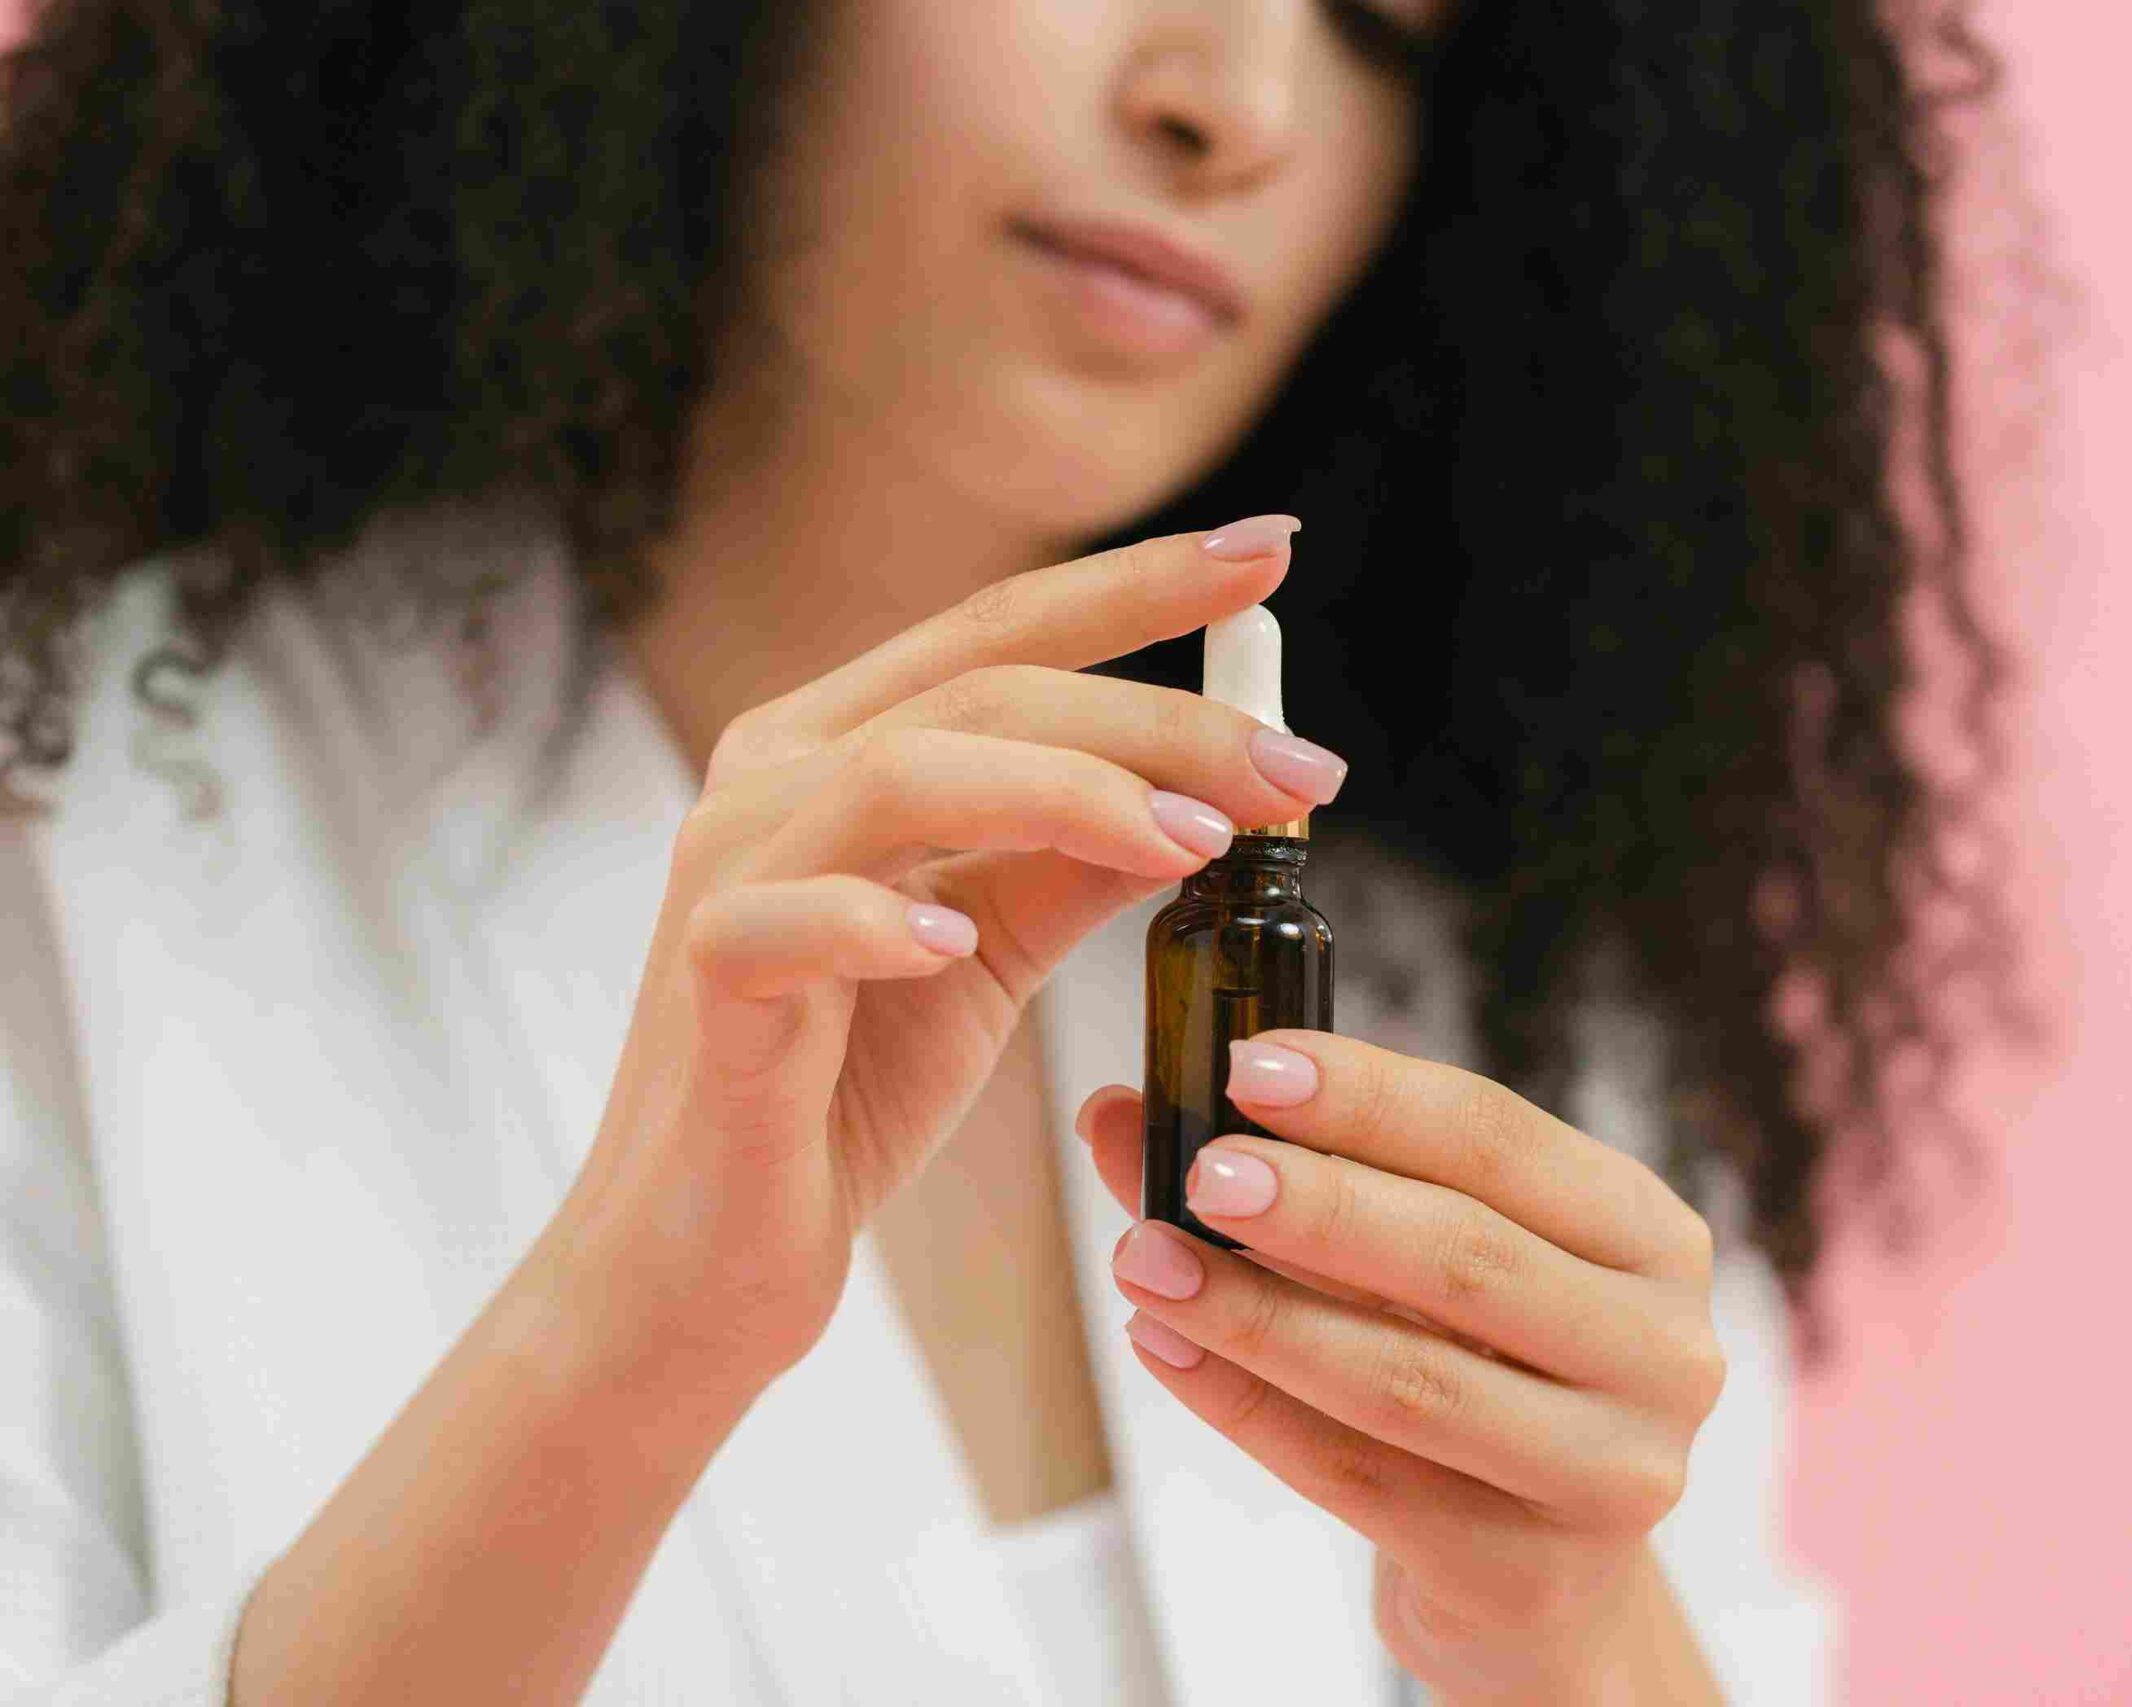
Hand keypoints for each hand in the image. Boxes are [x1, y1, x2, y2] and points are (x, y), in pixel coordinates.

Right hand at [526, 515, 1351, 1402]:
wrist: (704, 1256)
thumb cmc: (843, 1091)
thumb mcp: (989, 952)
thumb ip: (1075, 861)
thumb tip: (1209, 790)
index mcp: (842, 747)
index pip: (1004, 630)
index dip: (1138, 584)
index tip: (1270, 552)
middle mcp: (776, 779)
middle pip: (982, 688)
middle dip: (1159, 715)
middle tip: (1299, 768)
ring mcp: (729, 874)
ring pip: (899, 774)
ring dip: (1064, 796)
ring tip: (1190, 842)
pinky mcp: (706, 986)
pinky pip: (785, 925)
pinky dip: (876, 922)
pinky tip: (954, 944)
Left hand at [1075, 1031, 1726, 1701]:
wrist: (1539, 1579)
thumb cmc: (1479, 1377)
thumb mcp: (1416, 1265)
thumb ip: (1291, 1177)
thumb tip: (1119, 1115)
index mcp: (1646, 1234)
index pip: (1500, 1140)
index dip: (1371, 1098)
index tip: (1249, 1065)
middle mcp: (1661, 1348)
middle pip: (1466, 1255)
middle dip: (1319, 1205)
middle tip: (1201, 1171)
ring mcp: (1611, 1471)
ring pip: (1408, 1377)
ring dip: (1259, 1313)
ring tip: (1148, 1261)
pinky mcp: (1531, 1572)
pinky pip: (1359, 1476)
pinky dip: (1248, 1407)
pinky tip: (1168, 1349)